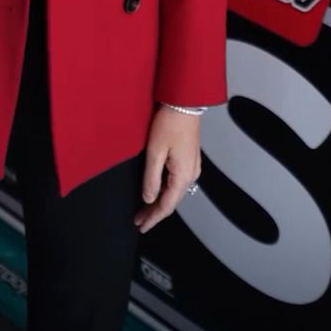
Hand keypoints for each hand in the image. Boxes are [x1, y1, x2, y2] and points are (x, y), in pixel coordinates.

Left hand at [134, 106, 201, 233]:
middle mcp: (191, 175)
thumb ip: (151, 177)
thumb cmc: (169, 124)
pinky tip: (157, 192)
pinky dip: (166, 192)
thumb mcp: (155, 151)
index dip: (153, 218)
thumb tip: (148, 198)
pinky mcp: (189, 160)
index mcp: (183, 176)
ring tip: (144, 210)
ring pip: (175, 193)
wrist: (184, 104)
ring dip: (160, 203)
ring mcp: (192, 168)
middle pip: (172, 201)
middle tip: (139, 221)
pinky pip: (177, 184)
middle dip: (155, 213)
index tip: (141, 226)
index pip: (167, 205)